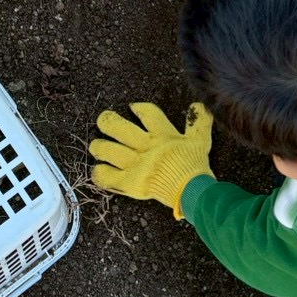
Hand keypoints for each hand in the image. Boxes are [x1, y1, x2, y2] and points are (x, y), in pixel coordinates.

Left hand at [90, 102, 213, 217]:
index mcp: (162, 134)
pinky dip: (100, 173)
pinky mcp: (130, 182)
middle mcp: (146, 146)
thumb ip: (198, 122)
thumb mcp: (200, 141)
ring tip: (96, 146)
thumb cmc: (195, 167)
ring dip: (99, 147)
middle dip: (107, 122)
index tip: (132, 106)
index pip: (147, 113)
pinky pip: (107, 176)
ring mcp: (136, 164)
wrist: (192, 191)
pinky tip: (98, 170)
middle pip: (119, 128)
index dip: (138, 107)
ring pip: (108, 150)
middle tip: (103, 120)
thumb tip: (200, 104)